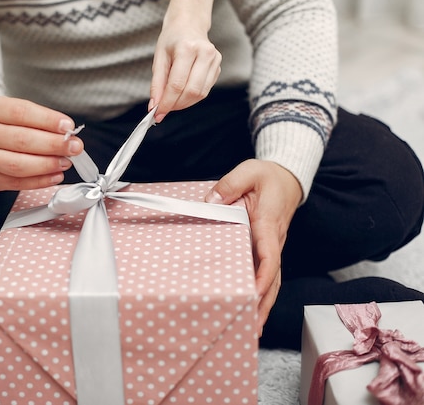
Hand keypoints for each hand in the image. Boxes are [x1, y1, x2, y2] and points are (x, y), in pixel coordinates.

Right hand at [0, 97, 82, 190]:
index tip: (68, 126)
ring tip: (66, 162)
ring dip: (48, 165)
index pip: (21, 113)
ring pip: (18, 165)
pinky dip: (40, 181)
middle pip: (22, 140)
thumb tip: (67, 134)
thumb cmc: (1, 124)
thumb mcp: (14, 112)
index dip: (47, 120)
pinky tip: (55, 175)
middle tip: (74, 147)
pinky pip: (17, 183)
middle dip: (53, 145)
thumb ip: (39, 121)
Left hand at [149, 0, 220, 122]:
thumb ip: (157, 83)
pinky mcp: (218, 68)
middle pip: (191, 91)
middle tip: (164, 109)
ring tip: (172, 101)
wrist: (189, 25)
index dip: (167, 102)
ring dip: (184, 103)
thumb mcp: (159, 58)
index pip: (177, 84)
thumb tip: (155, 106)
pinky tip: (182, 94)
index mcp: (187, 48)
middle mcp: (205, 53)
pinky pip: (204, 91)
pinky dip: (191, 98)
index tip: (157, 113)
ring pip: (200, 94)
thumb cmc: (172, 39)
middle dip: (176, 105)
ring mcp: (215, 60)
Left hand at [205, 159, 302, 336]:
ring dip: (264, 304)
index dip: (263, 276)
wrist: (288, 179)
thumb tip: (211, 202)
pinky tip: (253, 308)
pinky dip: (262, 294)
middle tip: (253, 325)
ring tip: (253, 327)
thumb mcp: (249, 171)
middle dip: (264, 303)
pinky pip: (267, 274)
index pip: (269, 254)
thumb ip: (229, 185)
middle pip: (273, 277)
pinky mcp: (267, 249)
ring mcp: (272, 246)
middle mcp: (274, 240)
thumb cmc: (268, 177)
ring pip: (272, 280)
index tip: (255, 293)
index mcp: (269, 223)